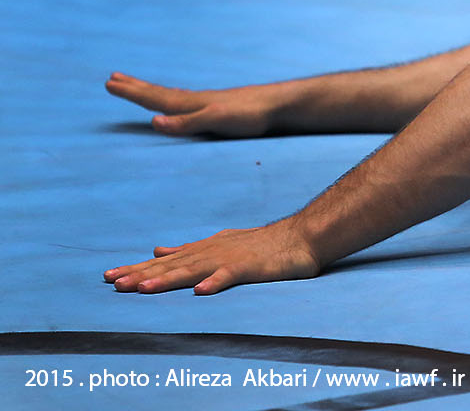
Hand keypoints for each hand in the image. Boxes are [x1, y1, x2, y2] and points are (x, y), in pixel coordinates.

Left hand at [103, 221, 320, 294]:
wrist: (302, 237)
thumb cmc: (263, 244)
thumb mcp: (221, 243)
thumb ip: (190, 249)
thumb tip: (159, 248)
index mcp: (203, 250)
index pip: (165, 260)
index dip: (137, 268)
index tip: (109, 277)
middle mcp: (211, 252)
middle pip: (172, 265)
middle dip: (142, 274)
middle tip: (113, 283)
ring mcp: (230, 258)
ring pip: (194, 270)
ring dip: (169, 279)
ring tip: (144, 288)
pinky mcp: (251, 267)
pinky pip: (231, 276)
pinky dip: (216, 282)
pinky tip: (201, 291)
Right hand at [106, 72, 278, 137]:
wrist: (278, 105)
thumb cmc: (250, 116)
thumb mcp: (217, 121)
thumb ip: (186, 123)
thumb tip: (154, 122)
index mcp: (191, 104)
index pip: (154, 98)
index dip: (132, 93)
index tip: (108, 83)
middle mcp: (195, 100)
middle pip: (158, 92)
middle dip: (134, 87)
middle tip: (112, 77)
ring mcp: (206, 102)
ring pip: (170, 95)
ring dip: (150, 90)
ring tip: (136, 85)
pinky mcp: (218, 107)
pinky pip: (185, 101)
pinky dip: (171, 98)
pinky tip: (177, 101)